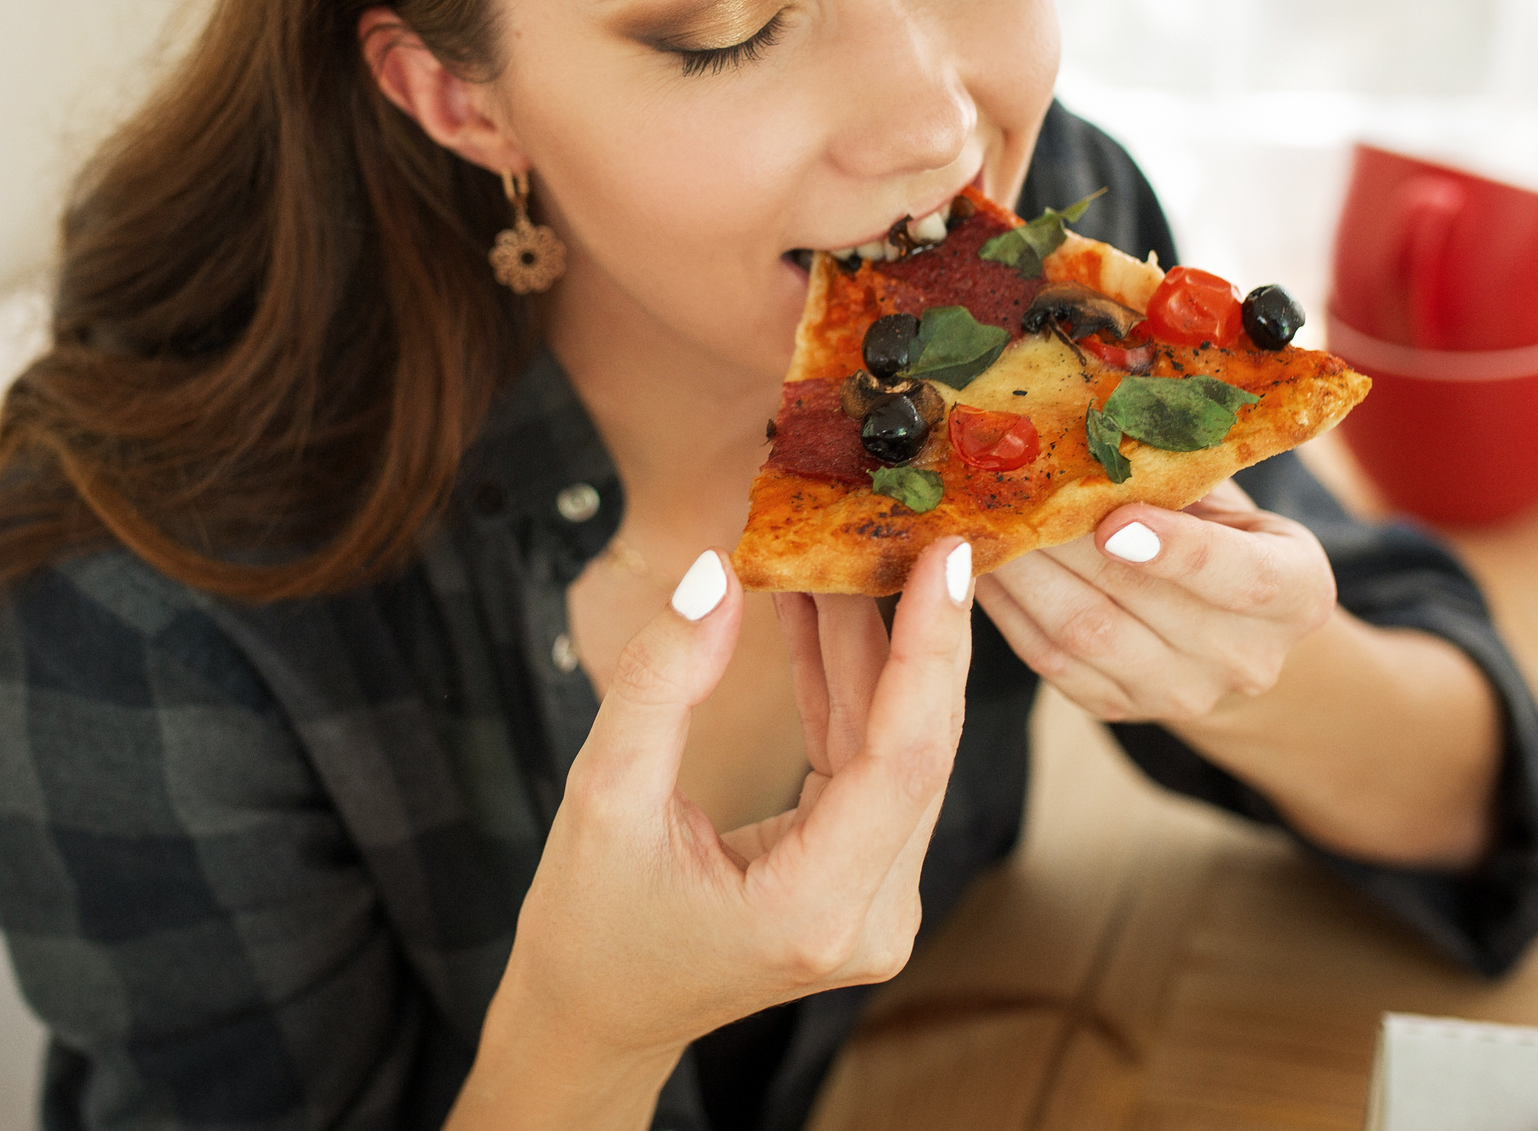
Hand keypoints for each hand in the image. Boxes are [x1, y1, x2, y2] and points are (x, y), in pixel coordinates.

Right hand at [452, 540, 974, 1124]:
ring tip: (839, 551)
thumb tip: (716, 574)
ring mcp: (877, 903)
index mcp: (815, 908)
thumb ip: (660, 684)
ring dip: (869, 648)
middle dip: (907, 627)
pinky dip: (844, 687)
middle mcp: (872, 915)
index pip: (904, 758)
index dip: (933, 649)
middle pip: (917, 746)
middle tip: (900, 523)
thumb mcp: (601, 795)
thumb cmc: (589, 923)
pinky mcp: (863, 878)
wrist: (595, 1014)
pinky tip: (816, 612)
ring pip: (897, 747)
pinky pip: (869, 763)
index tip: (949, 557)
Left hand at [977, 480, 1332, 724]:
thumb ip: (1185, 472)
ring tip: (981, 523)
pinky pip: (1049, 662)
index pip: (1240, 574)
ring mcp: (1182, 695)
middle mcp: (1246, 658)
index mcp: (1299, 593)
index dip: (1175, 549)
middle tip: (1008, 492)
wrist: (1230, 634)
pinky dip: (1007, 611)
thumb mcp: (1233, 499)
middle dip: (1065, 543)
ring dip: (1024, 575)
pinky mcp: (1119, 708)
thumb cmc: (1226, 535)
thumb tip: (1103, 414)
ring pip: (1083, 634)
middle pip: (1140, 600)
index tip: (1113, 520)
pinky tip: (979, 566)